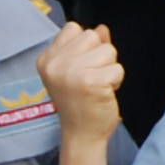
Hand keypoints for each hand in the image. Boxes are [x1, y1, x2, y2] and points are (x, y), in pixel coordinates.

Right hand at [37, 22, 124, 149]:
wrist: (81, 135)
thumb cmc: (79, 103)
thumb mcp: (76, 70)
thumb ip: (88, 47)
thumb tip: (102, 29)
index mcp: (47, 59)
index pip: (73, 28)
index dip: (85, 46)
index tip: (80, 69)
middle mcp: (55, 64)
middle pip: (92, 36)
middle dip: (99, 56)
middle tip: (91, 79)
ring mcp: (71, 72)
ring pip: (108, 50)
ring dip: (109, 68)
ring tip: (98, 86)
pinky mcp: (90, 82)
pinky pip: (117, 68)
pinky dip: (116, 81)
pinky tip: (104, 93)